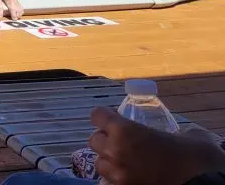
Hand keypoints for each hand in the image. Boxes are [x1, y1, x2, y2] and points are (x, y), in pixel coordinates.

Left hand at [89, 106, 224, 184]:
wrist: (200, 180)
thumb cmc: (188, 153)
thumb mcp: (171, 132)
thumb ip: (153, 127)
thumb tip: (158, 129)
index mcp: (123, 130)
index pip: (97, 116)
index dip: (105, 116)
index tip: (112, 119)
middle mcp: (114, 150)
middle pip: (94, 139)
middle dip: (106, 140)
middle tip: (121, 143)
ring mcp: (116, 173)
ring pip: (99, 162)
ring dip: (109, 160)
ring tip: (125, 162)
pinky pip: (107, 181)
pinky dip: (114, 179)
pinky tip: (128, 176)